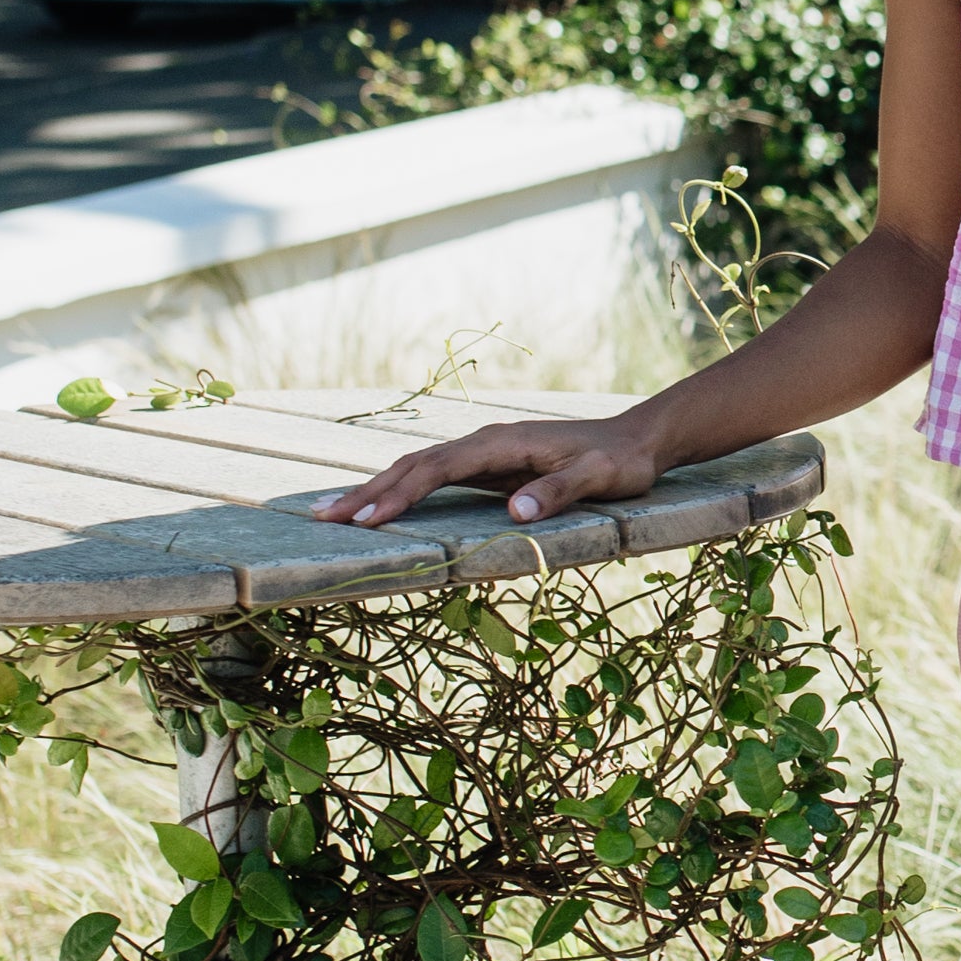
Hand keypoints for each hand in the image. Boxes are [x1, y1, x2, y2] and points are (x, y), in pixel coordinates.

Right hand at [311, 412, 672, 531]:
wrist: (637, 441)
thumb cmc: (620, 462)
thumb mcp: (599, 479)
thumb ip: (559, 492)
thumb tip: (515, 511)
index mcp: (503, 443)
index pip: (438, 469)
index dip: (401, 493)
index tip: (367, 519)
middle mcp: (486, 443)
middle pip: (416, 465)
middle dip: (370, 492)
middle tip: (324, 517)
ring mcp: (485, 454)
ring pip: (419, 469)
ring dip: (377, 490)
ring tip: (333, 512)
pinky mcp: (489, 468)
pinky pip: (435, 479)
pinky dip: (402, 492)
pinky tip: (381, 507)